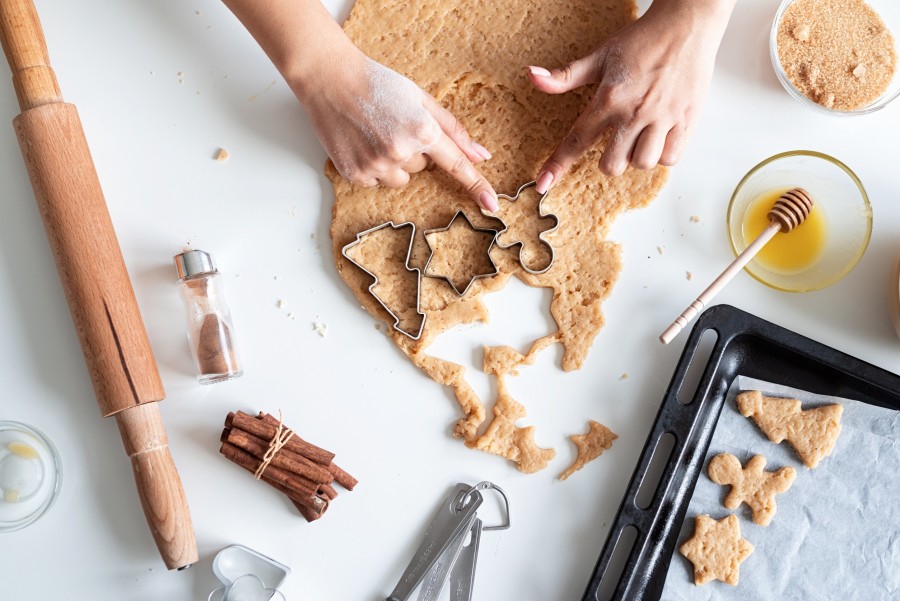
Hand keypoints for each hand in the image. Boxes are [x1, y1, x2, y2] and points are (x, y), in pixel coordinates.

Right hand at [296, 52, 498, 210]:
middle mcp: (401, 151)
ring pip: (402, 179)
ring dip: (395, 163)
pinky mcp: (355, 174)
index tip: (492, 205)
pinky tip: (362, 143)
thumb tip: (480, 155)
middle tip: (393, 125)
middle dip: (414, 150)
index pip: (456, 165)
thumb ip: (453, 129)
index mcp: (422, 130)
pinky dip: (373, 167)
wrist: (330, 80)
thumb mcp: (421, 99)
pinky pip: (377, 182)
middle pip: (424, 168)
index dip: (477, 185)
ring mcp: (376, 165)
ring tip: (376, 134)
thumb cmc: (378, 84)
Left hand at [528, 0, 734, 192]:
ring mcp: (662, 118)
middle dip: (609, 161)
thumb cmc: (643, 39)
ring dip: (637, 157)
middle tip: (615, 142)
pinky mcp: (686, 120)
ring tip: (640, 136)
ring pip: (643, 164)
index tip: (543, 184)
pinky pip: (671, 157)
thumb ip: (566, 75)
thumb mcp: (600, 56)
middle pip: (612, 165)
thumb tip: (533, 76)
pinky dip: (663, 153)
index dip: (558, 165)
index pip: (576, 140)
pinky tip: (660, 136)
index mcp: (610, 98)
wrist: (686, 24)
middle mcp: (635, 112)